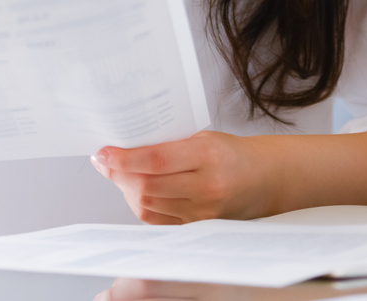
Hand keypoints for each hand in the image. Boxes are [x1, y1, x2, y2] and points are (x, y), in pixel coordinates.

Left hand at [92, 131, 276, 223]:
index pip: (155, 160)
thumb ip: (168, 146)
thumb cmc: (231, 154)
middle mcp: (206, 186)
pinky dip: (143, 206)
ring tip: (122, 175)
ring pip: (149, 206)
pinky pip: (159, 220)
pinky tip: (139, 192)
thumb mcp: (202, 139)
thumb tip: (125, 150)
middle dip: (120, 175)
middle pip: (147, 186)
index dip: (124, 159)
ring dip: (128, 190)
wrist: (263, 179)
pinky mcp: (198, 227)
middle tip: (106, 162)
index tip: (103, 154)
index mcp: (207, 155)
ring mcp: (202, 212)